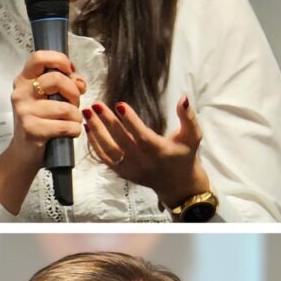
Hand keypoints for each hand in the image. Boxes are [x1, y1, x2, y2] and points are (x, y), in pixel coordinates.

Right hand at [0, 50, 86, 213]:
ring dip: (76, 117)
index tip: (70, 70)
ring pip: (66, 108)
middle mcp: (21, 93)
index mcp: (24, 80)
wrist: (24, 153)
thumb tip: (80, 82)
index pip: (39, 57)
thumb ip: (66, 85)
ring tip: (70, 122)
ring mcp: (25, 111)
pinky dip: (75, 131)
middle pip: (57, 79)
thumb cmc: (42, 122)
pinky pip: (67, 126)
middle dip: (74, 93)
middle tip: (74, 104)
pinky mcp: (32, 129)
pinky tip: (69, 133)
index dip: (60, 60)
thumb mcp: (51, 98)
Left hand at [83, 94, 210, 208]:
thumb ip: (188, 117)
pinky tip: (89, 127)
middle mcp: (143, 161)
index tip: (120, 105)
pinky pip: (105, 158)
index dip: (131, 121)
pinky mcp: (122, 171)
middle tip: (96, 104)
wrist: (176, 183)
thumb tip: (183, 98)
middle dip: (107, 122)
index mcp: (159, 151)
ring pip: (109, 150)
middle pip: (121, 141)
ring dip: (97, 131)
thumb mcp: (192, 136)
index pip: (143, 136)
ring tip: (88, 113)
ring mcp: (130, 168)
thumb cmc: (184, 154)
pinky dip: (95, 143)